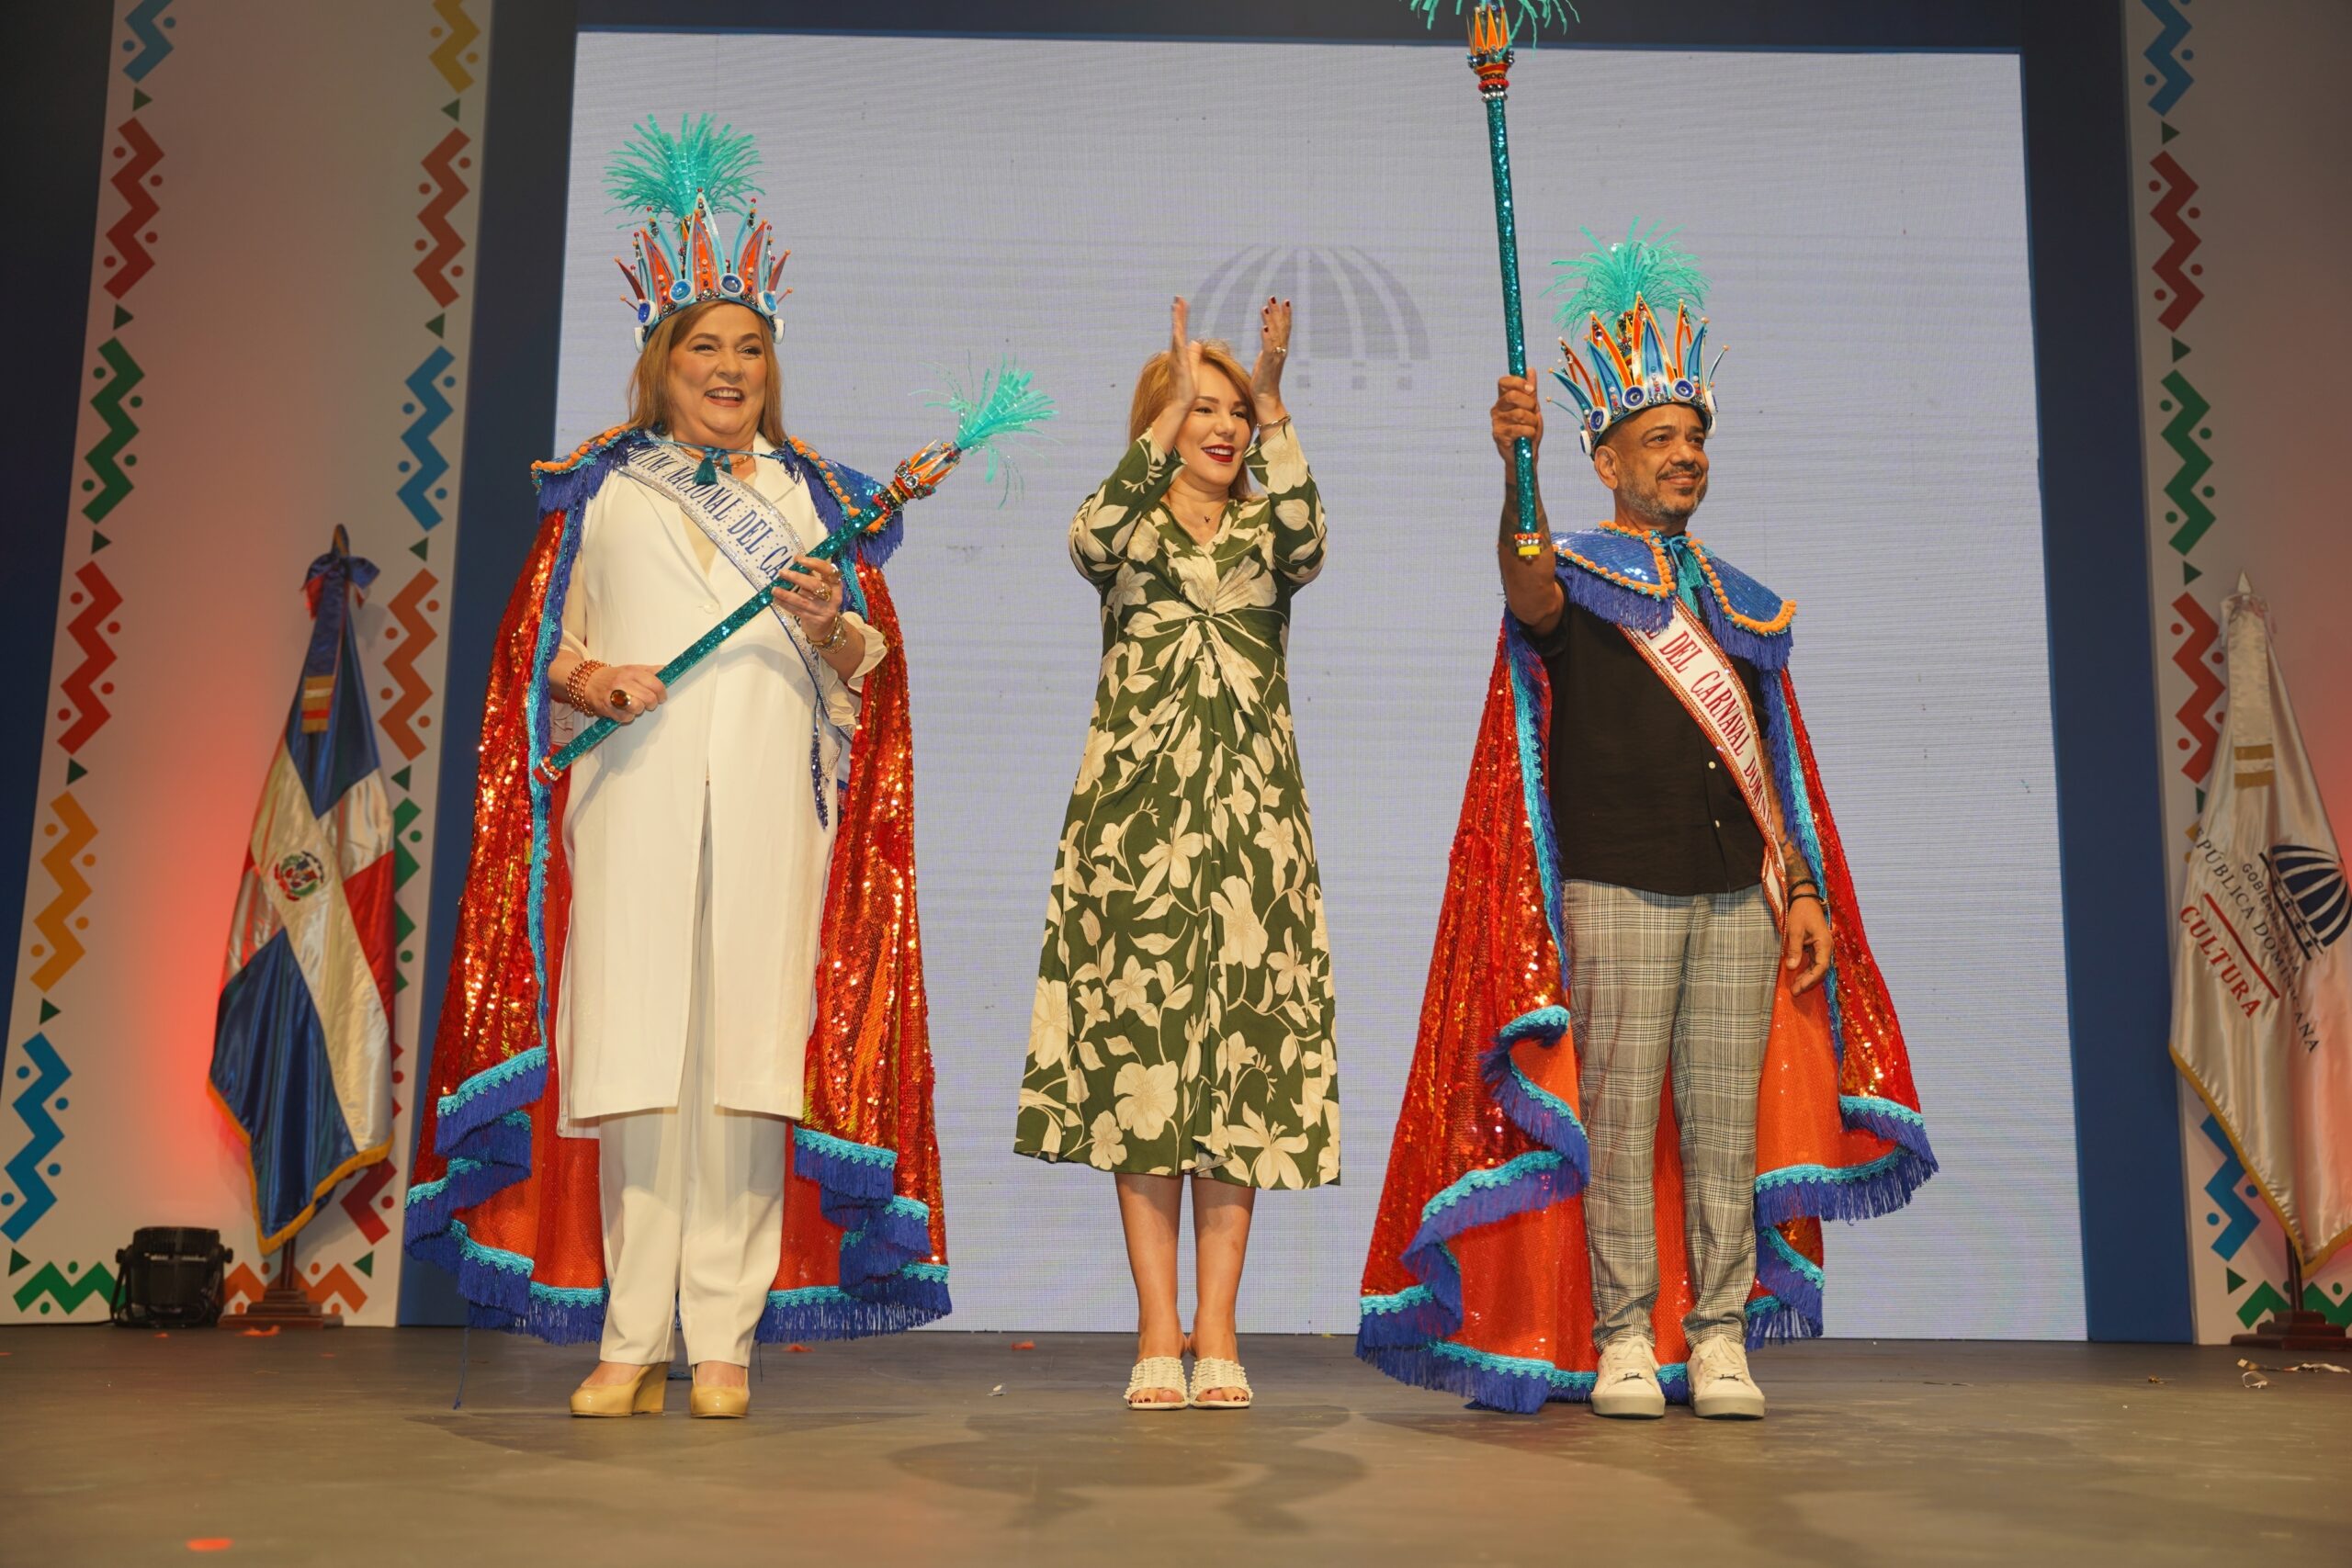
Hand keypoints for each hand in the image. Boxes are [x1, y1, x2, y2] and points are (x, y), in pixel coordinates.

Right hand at [586, 663, 664, 723]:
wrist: (589, 681)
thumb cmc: (616, 676)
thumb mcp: (634, 669)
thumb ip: (652, 671)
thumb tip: (669, 669)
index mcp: (632, 672)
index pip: (656, 684)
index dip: (662, 693)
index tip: (661, 696)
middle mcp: (623, 682)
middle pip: (649, 698)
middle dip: (652, 703)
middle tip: (649, 703)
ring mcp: (613, 695)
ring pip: (638, 708)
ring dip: (639, 710)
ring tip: (635, 705)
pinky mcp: (606, 708)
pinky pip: (626, 718)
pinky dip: (628, 716)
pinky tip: (624, 710)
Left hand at [771, 553, 844, 640]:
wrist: (826, 627)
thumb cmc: (821, 602)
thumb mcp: (821, 588)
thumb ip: (811, 575)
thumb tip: (796, 559)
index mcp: (836, 586)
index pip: (828, 571)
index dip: (814, 564)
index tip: (798, 559)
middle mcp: (833, 598)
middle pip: (814, 585)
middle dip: (797, 578)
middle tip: (782, 572)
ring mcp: (824, 610)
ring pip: (803, 600)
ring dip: (786, 594)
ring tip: (774, 589)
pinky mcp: (814, 620)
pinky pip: (797, 611)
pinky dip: (785, 604)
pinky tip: (776, 599)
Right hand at [1166, 296, 1200, 412]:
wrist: (1179, 406)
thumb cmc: (1186, 391)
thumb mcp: (1193, 369)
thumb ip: (1194, 356)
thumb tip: (1195, 343)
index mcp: (1179, 355)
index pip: (1181, 333)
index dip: (1182, 318)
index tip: (1182, 304)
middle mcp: (1175, 354)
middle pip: (1177, 329)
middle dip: (1178, 313)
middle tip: (1178, 298)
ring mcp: (1176, 359)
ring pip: (1176, 335)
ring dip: (1176, 320)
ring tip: (1177, 304)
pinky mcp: (1179, 365)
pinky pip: (1177, 347)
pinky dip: (1177, 335)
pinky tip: (1178, 326)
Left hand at [1251, 295, 1291, 422]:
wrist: (1265, 398)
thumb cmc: (1264, 380)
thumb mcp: (1265, 359)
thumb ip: (1267, 346)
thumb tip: (1266, 334)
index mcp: (1280, 349)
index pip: (1284, 328)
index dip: (1284, 314)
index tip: (1283, 300)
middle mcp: (1280, 351)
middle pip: (1281, 328)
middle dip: (1277, 312)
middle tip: (1274, 297)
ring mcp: (1275, 358)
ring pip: (1275, 335)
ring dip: (1271, 320)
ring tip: (1266, 307)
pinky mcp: (1268, 365)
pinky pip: (1268, 348)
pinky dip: (1267, 337)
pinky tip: (1264, 327)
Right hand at [1491, 374, 1542, 465]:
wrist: (1526, 456)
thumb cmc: (1528, 431)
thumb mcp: (1532, 409)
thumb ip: (1531, 391)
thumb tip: (1530, 370)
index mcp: (1504, 400)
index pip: (1504, 382)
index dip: (1518, 382)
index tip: (1531, 390)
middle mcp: (1497, 409)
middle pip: (1512, 396)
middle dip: (1529, 403)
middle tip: (1533, 411)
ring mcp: (1497, 423)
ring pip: (1519, 414)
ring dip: (1532, 421)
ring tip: (1532, 428)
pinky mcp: (1500, 436)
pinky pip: (1520, 429)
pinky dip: (1530, 432)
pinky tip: (1528, 437)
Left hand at [1783, 897, 1831, 992]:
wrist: (1805, 899)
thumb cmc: (1801, 912)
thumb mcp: (1795, 931)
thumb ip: (1794, 949)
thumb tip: (1791, 967)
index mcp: (1824, 943)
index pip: (1821, 967)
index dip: (1811, 979)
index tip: (1800, 987)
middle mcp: (1826, 947)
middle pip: (1820, 970)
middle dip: (1808, 982)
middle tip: (1795, 992)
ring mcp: (1822, 947)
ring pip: (1817, 967)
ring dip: (1807, 978)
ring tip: (1795, 988)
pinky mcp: (1817, 946)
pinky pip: (1814, 962)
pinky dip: (1806, 970)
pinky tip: (1797, 977)